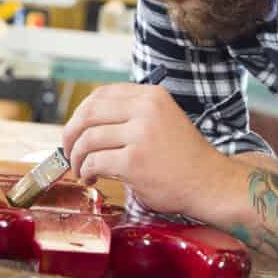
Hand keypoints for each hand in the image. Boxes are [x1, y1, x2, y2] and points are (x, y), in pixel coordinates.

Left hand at [62, 83, 233, 215]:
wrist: (209, 183)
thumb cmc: (184, 157)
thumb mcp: (162, 120)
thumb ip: (131, 115)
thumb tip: (87, 123)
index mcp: (151, 96)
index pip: (102, 95)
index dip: (81, 112)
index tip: (75, 128)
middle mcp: (146, 109)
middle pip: (89, 113)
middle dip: (70, 133)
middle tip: (67, 149)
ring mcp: (140, 135)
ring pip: (88, 139)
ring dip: (77, 157)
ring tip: (81, 168)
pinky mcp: (134, 161)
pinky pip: (95, 161)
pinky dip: (86, 170)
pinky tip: (91, 176)